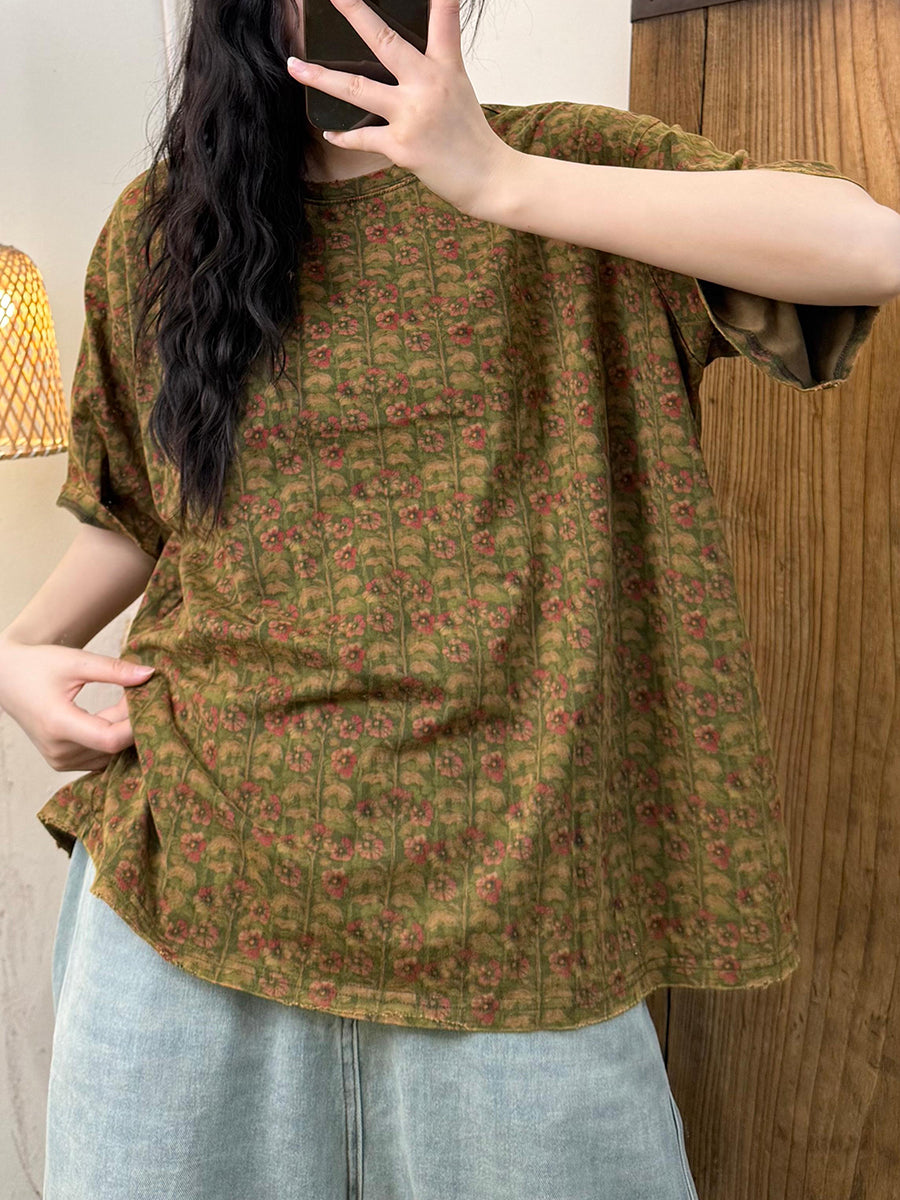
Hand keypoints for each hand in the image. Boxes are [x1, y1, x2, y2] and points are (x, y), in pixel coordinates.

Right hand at [0, 639, 153, 771]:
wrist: (6, 677)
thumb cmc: (38, 665)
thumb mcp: (77, 662)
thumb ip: (114, 670)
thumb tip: (150, 675)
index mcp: (58, 725)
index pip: (110, 739)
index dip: (136, 723)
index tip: (150, 700)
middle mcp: (58, 750)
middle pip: (112, 745)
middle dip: (133, 720)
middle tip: (143, 693)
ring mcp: (59, 759)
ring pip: (109, 752)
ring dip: (124, 729)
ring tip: (128, 700)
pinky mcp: (62, 761)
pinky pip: (99, 755)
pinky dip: (112, 737)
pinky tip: (117, 715)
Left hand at [286, 0, 515, 215]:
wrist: (487, 178)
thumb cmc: (470, 135)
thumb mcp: (458, 89)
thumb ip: (432, 68)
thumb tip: (398, 58)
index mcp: (446, 67)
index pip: (443, 18)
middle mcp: (427, 85)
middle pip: (384, 41)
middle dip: (354, 12)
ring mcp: (412, 116)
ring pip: (356, 90)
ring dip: (321, 78)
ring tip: (295, 65)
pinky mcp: (401, 146)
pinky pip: (362, 138)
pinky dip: (344, 137)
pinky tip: (330, 132)